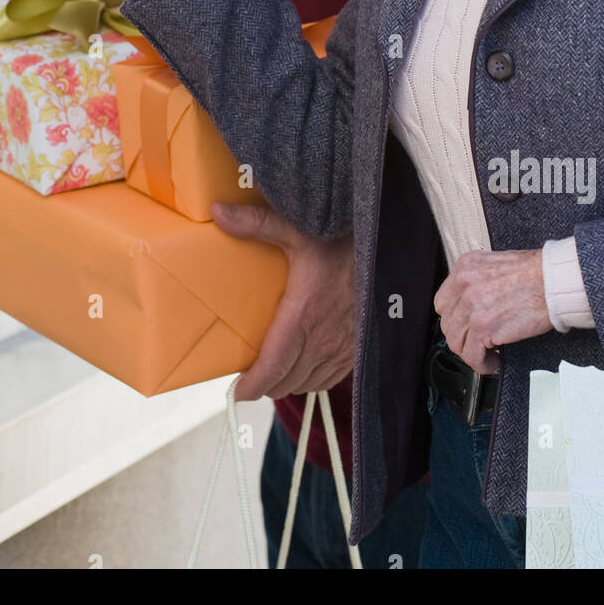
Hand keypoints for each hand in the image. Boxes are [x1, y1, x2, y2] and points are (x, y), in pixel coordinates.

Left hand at [211, 202, 356, 401]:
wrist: (385, 246)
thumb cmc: (339, 238)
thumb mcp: (295, 227)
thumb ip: (256, 223)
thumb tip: (217, 212)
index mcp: (303, 315)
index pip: (274, 366)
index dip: (253, 385)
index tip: (238, 392)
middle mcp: (324, 338)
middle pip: (288, 380)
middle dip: (266, 384)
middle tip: (250, 376)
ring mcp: (344, 346)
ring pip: (309, 383)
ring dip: (289, 383)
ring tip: (274, 373)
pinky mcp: (358, 346)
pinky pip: (332, 378)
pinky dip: (314, 379)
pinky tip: (305, 368)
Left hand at [433, 249, 552, 374]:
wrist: (555, 281)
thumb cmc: (537, 274)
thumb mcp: (497, 265)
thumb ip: (480, 281)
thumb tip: (474, 304)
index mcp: (466, 267)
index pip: (444, 301)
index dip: (455, 319)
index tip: (465, 327)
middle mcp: (464, 284)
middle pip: (447, 322)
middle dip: (462, 337)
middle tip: (478, 343)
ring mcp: (471, 305)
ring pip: (456, 341)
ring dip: (471, 352)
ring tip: (487, 355)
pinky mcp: (483, 326)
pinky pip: (471, 355)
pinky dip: (481, 364)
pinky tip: (493, 362)